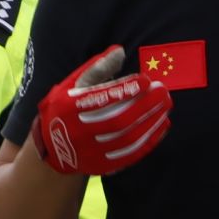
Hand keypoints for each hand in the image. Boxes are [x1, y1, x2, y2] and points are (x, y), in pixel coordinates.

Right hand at [34, 46, 169, 177]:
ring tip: (166, 106)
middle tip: (163, 91)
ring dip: (151, 122)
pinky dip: (149, 140)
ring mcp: (90, 153)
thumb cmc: (65, 108)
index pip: (101, 99)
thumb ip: (95, 69)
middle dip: (144, 105)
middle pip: (118, 121)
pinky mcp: (101, 166)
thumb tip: (120, 51)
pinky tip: (161, 125)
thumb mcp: (71, 85)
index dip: (126, 89)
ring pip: (127, 140)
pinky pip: (130, 155)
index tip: (146, 79)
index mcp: (68, 109)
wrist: (52, 149)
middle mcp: (78, 133)